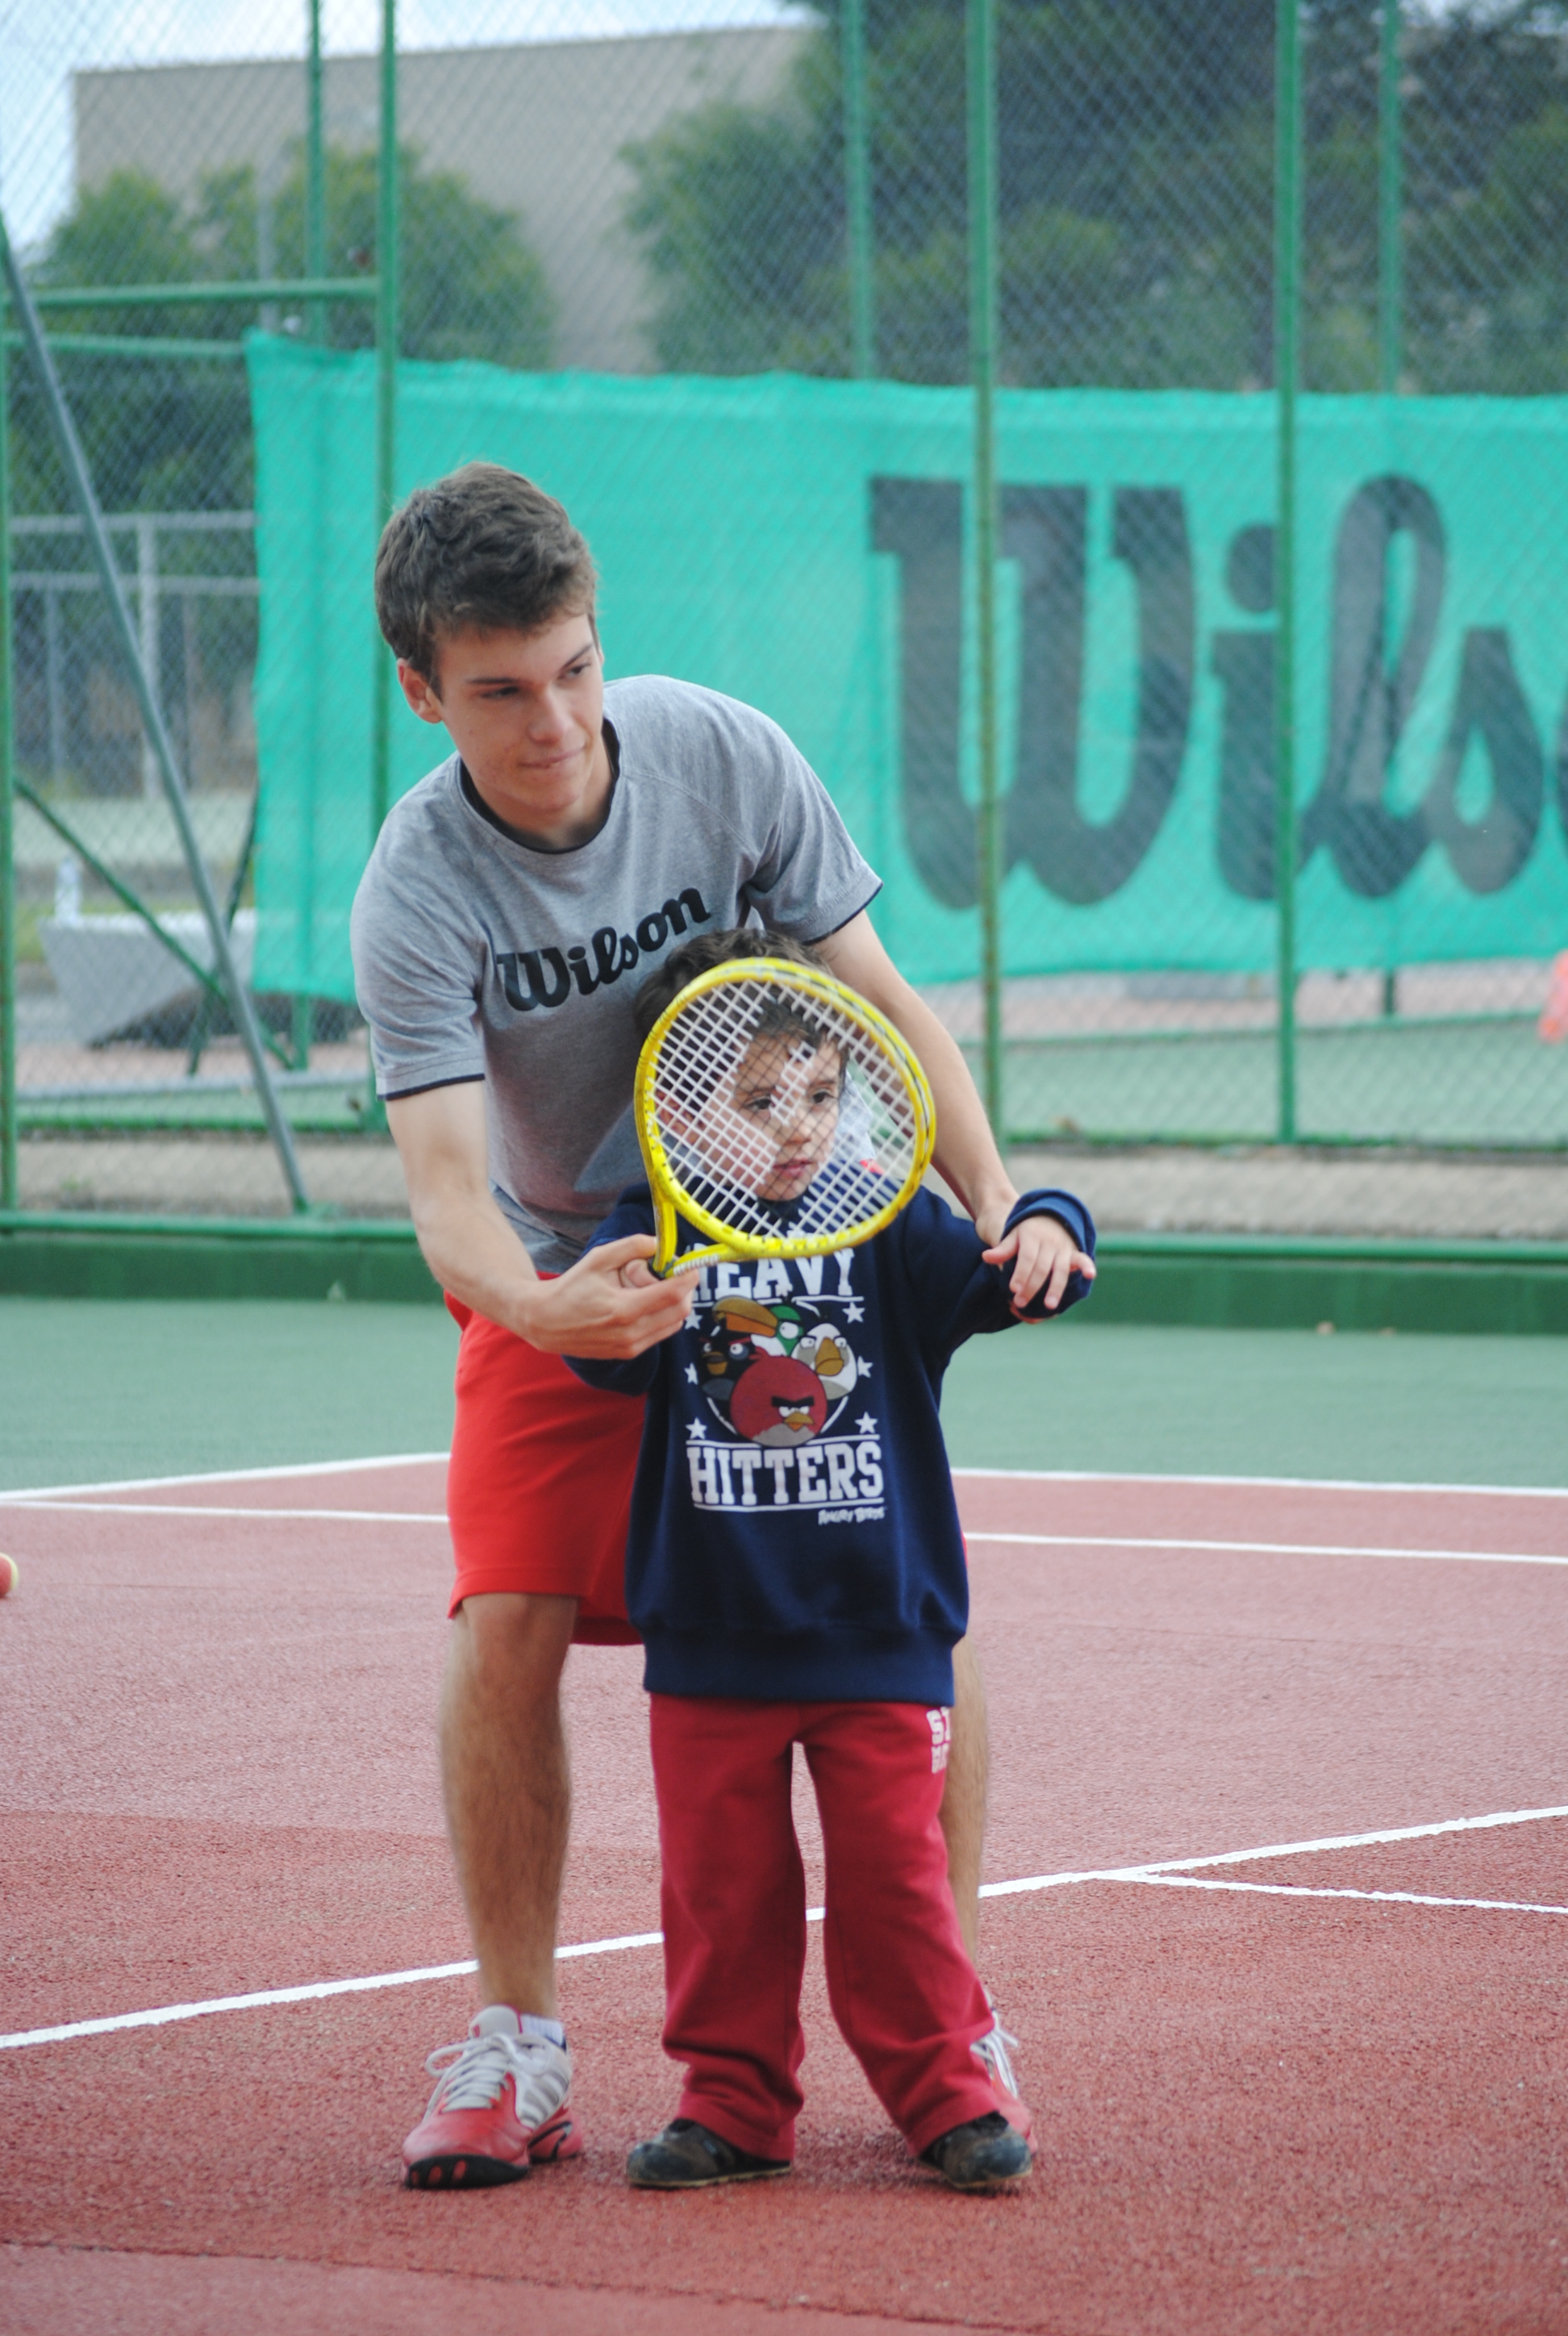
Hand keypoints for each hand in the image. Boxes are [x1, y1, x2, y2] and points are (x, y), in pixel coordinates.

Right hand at [511, 1235, 699, 1356]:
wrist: (546, 1322)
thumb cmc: (571, 1287)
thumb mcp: (598, 1258)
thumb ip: (631, 1246)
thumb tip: (659, 1243)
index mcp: (624, 1308)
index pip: (673, 1294)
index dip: (688, 1278)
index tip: (692, 1266)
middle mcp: (631, 1332)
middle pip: (680, 1311)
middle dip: (682, 1290)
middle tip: (669, 1275)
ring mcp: (630, 1347)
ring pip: (674, 1324)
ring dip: (672, 1305)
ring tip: (651, 1290)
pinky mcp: (628, 1353)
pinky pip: (659, 1334)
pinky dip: (661, 1317)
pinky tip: (643, 1304)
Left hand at [981, 1210, 1095, 1314]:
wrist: (1048, 1215)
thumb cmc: (1025, 1231)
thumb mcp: (1012, 1235)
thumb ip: (1002, 1249)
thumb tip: (986, 1257)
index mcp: (1032, 1236)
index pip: (1026, 1258)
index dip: (1020, 1274)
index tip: (1013, 1289)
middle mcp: (1049, 1242)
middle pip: (1041, 1267)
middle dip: (1032, 1286)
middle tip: (1020, 1302)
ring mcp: (1063, 1248)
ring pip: (1060, 1269)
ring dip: (1055, 1288)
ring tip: (1049, 1306)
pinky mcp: (1073, 1252)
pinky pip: (1081, 1259)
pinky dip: (1087, 1267)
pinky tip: (1090, 1275)